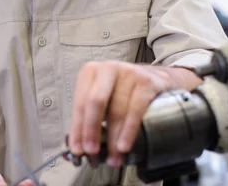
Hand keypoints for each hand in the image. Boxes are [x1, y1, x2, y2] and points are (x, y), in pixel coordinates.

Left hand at [67, 61, 201, 166]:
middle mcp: (108, 69)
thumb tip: (74, 149)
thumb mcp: (102, 98)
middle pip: (95, 102)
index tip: (78, 149)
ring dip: (113, 138)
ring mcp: (129, 73)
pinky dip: (129, 131)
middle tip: (92, 152)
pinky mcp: (147, 82)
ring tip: (112, 158)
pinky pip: (136, 110)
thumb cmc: (121, 91)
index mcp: (90, 72)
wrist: (154, 77)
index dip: (77, 128)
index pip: (80, 103)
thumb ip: (87, 119)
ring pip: (117, 110)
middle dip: (91, 130)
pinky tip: (124, 146)